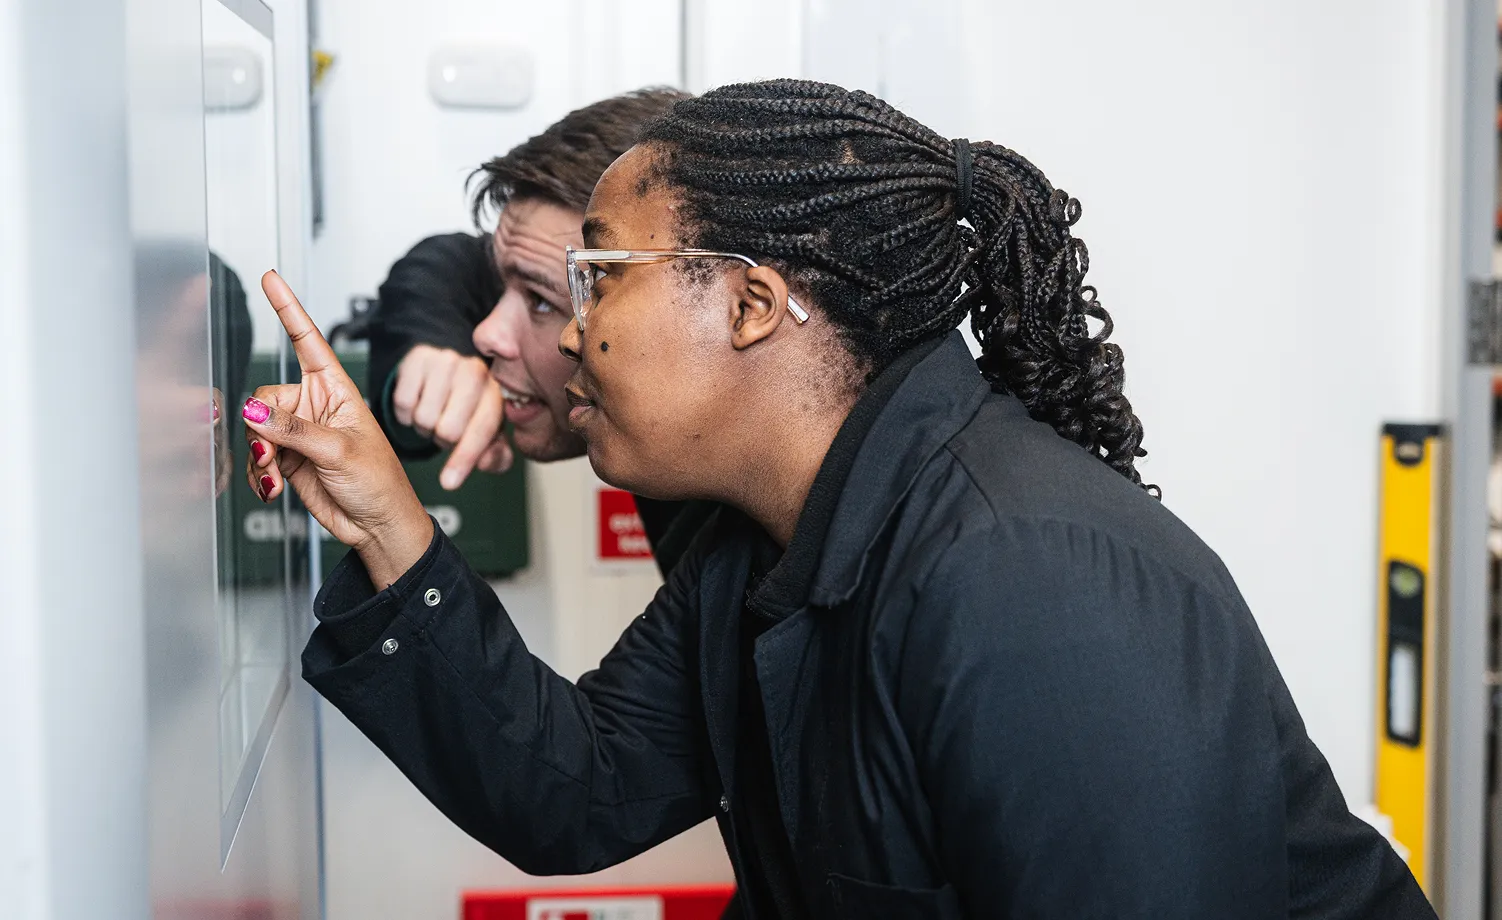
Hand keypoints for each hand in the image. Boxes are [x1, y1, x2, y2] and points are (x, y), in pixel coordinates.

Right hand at [243, 271, 433, 587]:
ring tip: (277, 471)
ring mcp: (300, 432)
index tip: (271, 278)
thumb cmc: (379, 483)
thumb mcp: (340, 450)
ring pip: (255, 426)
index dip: (289, 309)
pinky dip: (259, 471)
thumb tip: (252, 410)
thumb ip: (293, 429)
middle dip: (262, 423)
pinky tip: (273, 486)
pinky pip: (256, 453)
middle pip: (266, 395)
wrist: (377, 525)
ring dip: (259, 451)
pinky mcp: (287, 458)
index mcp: (336, 390)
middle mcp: (315, 405)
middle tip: (273, 450)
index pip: (307, 341)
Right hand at [392, 344, 511, 487]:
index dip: (464, 459)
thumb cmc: (467, 412)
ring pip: (424, 417)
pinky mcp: (419, 357)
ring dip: (424, 426)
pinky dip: (406, 413)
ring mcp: (447, 360)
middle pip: (449, 429)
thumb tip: (486, 462)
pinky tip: (417, 403)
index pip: (481, 431)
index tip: (449, 483)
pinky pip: (403, 402)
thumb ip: (494, 456)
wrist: (440, 377)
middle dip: (443, 440)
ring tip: (433, 416)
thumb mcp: (486, 436)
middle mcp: (476, 371)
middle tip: (444, 431)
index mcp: (497, 393)